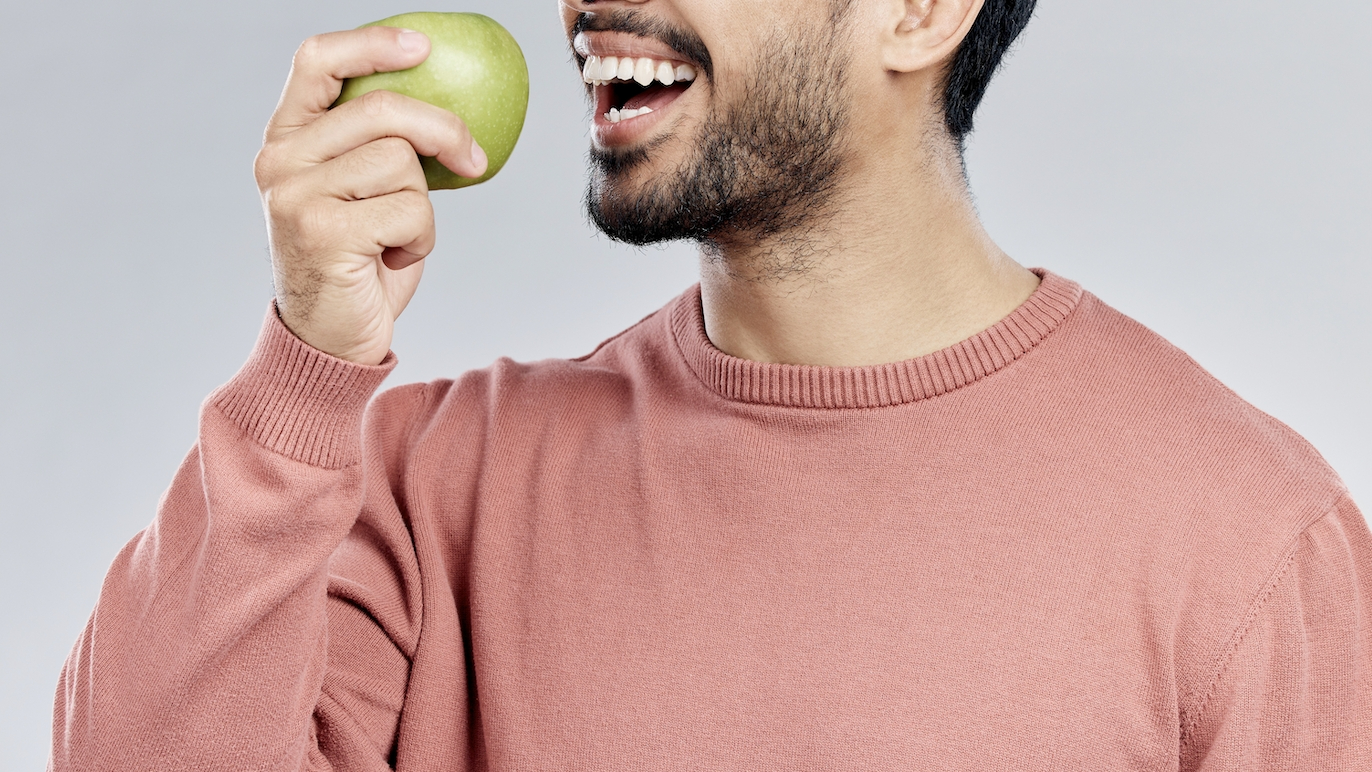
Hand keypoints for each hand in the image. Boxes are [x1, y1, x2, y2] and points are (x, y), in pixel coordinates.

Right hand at [254, 27, 487, 364]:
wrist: (329, 340)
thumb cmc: (358, 263)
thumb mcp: (362, 192)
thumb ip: (378, 146)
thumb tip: (446, 106)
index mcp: (286, 138)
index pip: (317, 61)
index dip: (372, 45)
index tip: (423, 48)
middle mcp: (280, 159)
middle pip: (383, 110)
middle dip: (443, 130)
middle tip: (473, 160)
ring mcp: (296, 194)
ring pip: (402, 163)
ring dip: (423, 206)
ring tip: (397, 238)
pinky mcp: (322, 231)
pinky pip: (410, 210)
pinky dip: (421, 238)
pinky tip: (392, 260)